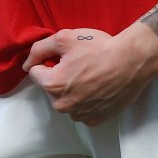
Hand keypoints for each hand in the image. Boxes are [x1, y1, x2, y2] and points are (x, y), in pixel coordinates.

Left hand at [21, 22, 157, 125]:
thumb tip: (26, 64)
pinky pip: (81, 109)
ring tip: (90, 73)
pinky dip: (85, 98)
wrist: (131, 61)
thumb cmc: (98, 48)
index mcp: (53, 85)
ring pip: (66, 99)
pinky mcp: (95, 119)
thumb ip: (40, 48)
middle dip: (60, 74)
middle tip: (79, 62)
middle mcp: (63, 106)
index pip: (35, 72)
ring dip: (72, 88)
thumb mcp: (66, 37)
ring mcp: (79, 115)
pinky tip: (97, 86)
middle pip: (51, 87)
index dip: (49, 60)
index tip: (65, 55)